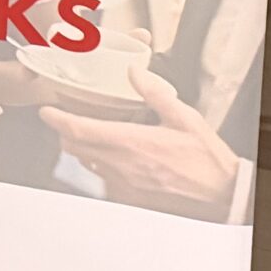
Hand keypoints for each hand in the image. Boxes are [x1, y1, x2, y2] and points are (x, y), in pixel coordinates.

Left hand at [41, 67, 240, 219]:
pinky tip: (115, 158)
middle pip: (74, 148)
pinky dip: (101, 167)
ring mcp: (124, 185)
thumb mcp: (184, 118)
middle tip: (68, 119)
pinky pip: (103, 181)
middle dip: (65, 132)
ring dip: (82, 150)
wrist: (223, 195)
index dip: (57, 120)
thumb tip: (133, 71)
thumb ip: (154, 93)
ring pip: (86, 164)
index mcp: (131, 142)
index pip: (79, 130)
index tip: (47, 110)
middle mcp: (122, 166)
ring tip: (93, 136)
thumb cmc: (206, 158)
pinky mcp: (131, 198)